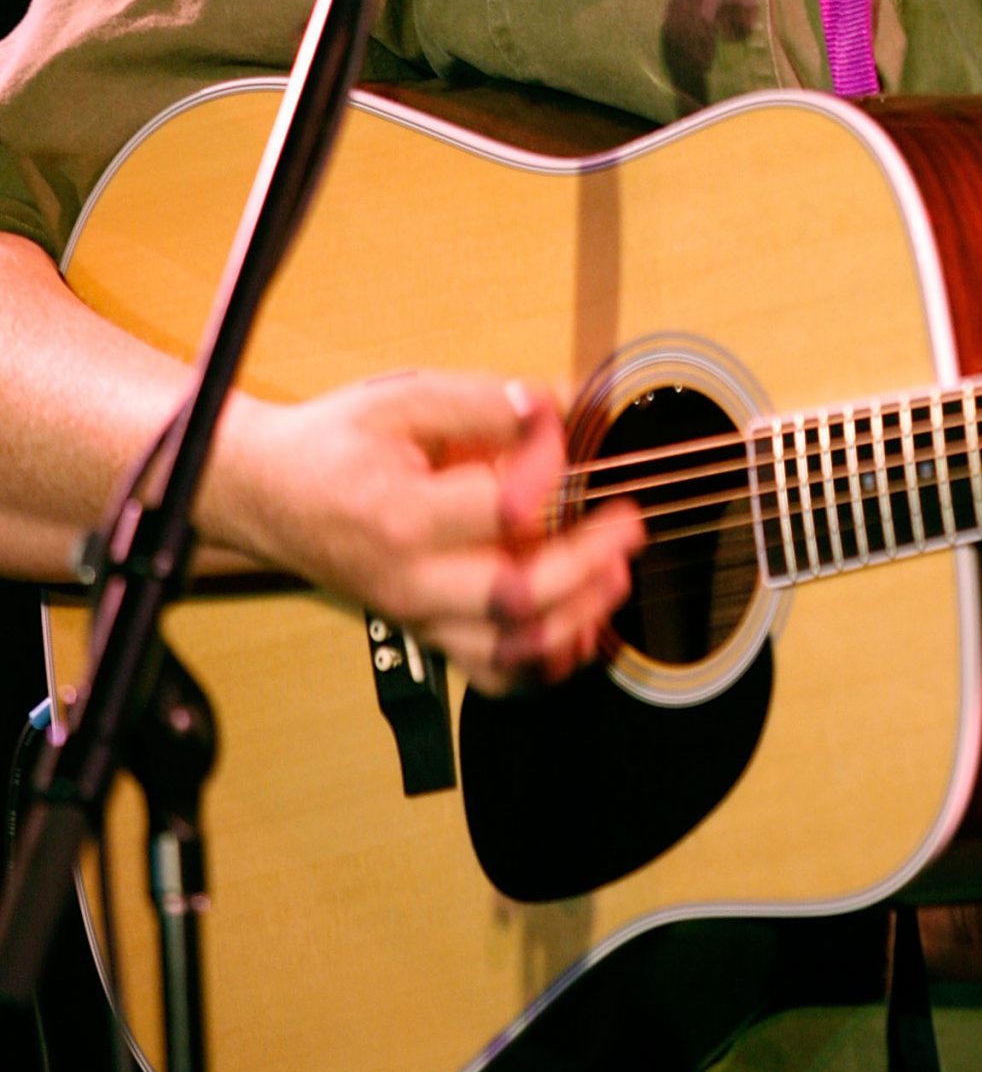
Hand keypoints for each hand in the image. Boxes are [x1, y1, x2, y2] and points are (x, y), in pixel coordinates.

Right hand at [208, 373, 640, 692]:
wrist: (263, 493)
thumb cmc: (331, 445)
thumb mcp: (401, 399)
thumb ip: (482, 402)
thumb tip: (555, 404)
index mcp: (401, 516)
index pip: (503, 507)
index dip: (550, 468)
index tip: (563, 431)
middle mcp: (410, 580)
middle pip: (517, 599)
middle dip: (588, 565)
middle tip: (629, 525)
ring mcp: (418, 615)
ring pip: (511, 653)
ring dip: (578, 621)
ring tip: (615, 577)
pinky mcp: (426, 630)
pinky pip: (493, 672)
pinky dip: (546, 662)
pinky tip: (582, 627)